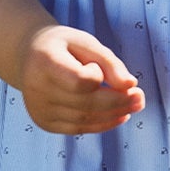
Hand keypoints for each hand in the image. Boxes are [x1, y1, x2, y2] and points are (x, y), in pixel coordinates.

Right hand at [16, 24, 144, 134]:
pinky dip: (102, 123)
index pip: (80, 81)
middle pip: (86, 103)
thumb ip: (109, 62)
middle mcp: (37, 89)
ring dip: (115, 114)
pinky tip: (119, 115)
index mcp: (45, 62)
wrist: (28, 56)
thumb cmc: (63, 46)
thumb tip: (130, 85)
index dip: (98, 74)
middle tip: (140, 97)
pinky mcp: (44, 123)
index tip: (97, 65)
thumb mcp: (86, 42)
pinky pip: (79, 128)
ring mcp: (39, 109)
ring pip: (85, 119)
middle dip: (119, 102)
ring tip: (134, 104)